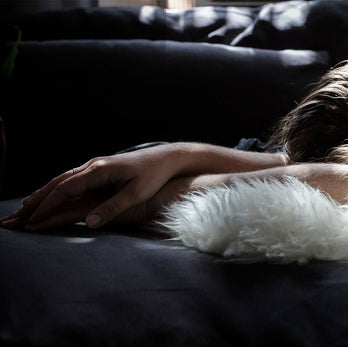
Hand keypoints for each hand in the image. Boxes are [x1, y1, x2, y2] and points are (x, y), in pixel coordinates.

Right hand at [1, 144, 178, 229]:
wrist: (166, 157)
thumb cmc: (153, 175)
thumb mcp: (136, 194)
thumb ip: (113, 208)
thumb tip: (89, 222)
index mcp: (99, 171)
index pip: (66, 188)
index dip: (48, 204)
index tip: (32, 218)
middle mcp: (94, 165)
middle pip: (58, 182)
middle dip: (37, 199)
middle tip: (18, 214)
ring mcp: (96, 165)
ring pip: (64, 179)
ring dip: (45, 192)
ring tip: (27, 205)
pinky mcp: (101, 168)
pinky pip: (73, 178)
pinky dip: (58, 188)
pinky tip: (53, 194)